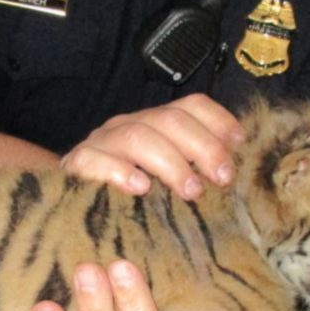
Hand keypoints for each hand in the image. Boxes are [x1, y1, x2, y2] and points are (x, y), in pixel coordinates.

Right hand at [61, 94, 245, 199]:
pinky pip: (95, 160)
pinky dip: (120, 172)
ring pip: (138, 136)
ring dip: (170, 162)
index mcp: (155, 124)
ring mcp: (102, 142)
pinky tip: (140, 189)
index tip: (241, 146)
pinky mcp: (77, 165)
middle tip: (221, 178)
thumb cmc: (128, 197)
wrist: (68, 204)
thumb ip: (195, 172)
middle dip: (203, 147)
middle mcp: (130, 125)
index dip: (219, 121)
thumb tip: (235, 176)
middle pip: (170, 120)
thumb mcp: (166, 182)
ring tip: (190, 191)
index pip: (191, 105)